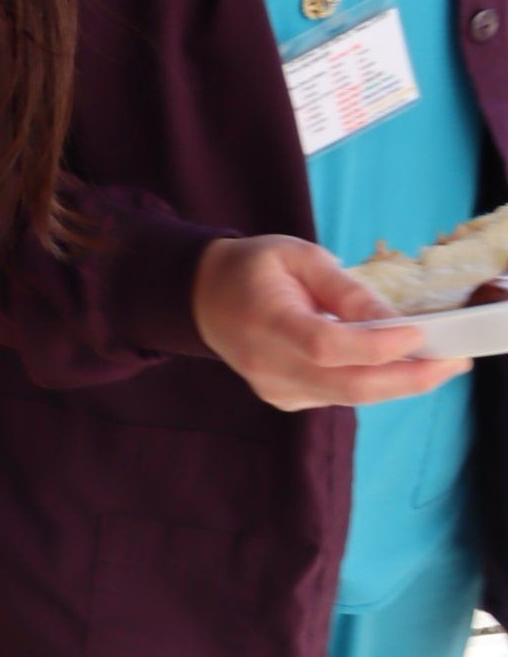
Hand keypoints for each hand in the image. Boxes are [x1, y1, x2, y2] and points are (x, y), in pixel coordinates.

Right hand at [192, 234, 469, 409]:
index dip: (376, 347)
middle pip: (346, 387)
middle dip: (407, 379)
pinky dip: (372, 383)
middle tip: (452, 363)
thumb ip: (344, 289)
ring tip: (438, 363)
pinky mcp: (284, 399)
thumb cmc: (255, 269)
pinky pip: (338, 397)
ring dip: (398, 383)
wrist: (205, 299)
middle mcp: (267, 365)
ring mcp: (274, 389)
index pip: (326, 346)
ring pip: (348, 397)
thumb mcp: (299, 256)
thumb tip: (392, 318)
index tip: (420, 335)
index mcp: (266, 321)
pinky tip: (394, 366)